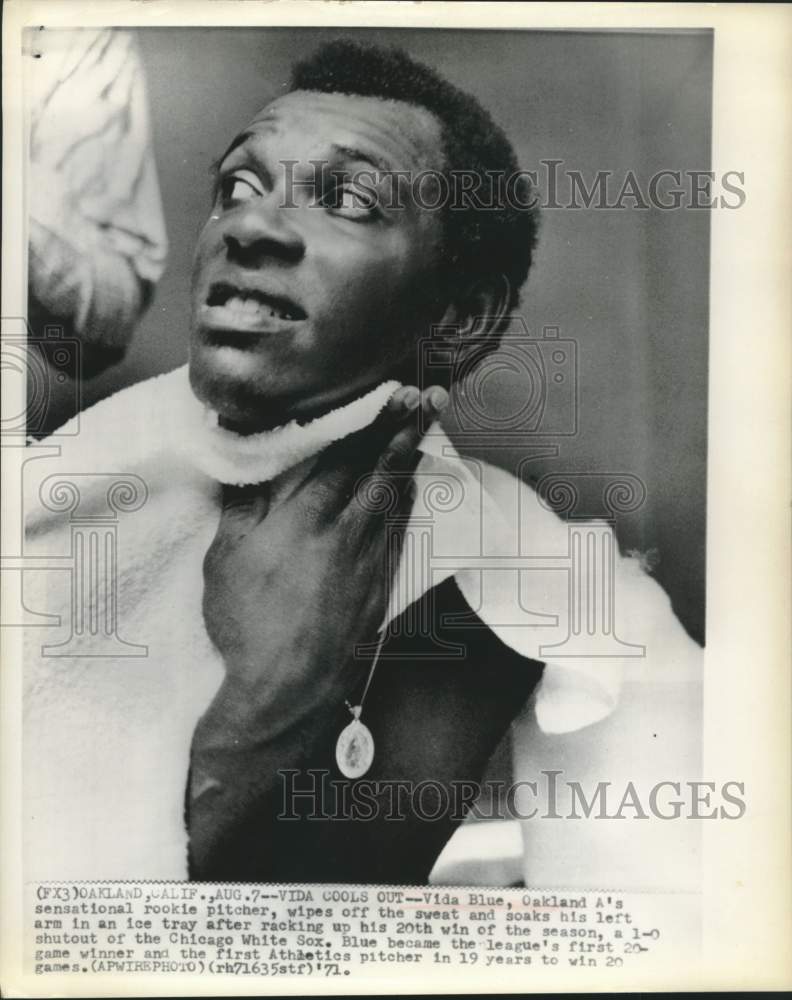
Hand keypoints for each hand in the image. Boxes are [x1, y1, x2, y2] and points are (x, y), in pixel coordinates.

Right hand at [199, 384, 449, 738]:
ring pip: (395, 497)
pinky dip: (407, 501)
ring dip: (410, 458)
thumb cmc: (246, 623)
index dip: (368, 422)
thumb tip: (247, 462)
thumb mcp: (225, 558)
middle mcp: (345, 532)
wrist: (284, 687)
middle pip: (378, 469)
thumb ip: (242, 505)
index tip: (388, 393)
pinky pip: (399, 531)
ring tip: (424, 426)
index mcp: (305, 519)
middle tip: (424, 396)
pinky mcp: (380, 585)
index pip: (344, 457)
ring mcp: (369, 559)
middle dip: (401, 429)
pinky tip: (411, 486)